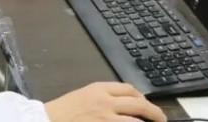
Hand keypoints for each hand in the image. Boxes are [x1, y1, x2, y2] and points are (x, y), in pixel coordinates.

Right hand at [44, 82, 165, 121]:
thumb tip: (122, 104)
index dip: (142, 96)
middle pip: (138, 103)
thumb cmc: (62, 111)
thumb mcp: (82, 96)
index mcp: (99, 89)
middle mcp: (105, 102)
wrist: (46, 120)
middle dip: (154, 112)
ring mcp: (106, 119)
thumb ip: (101, 97)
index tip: (146, 103)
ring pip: (135, 120)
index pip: (129, 89)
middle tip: (161, 118)